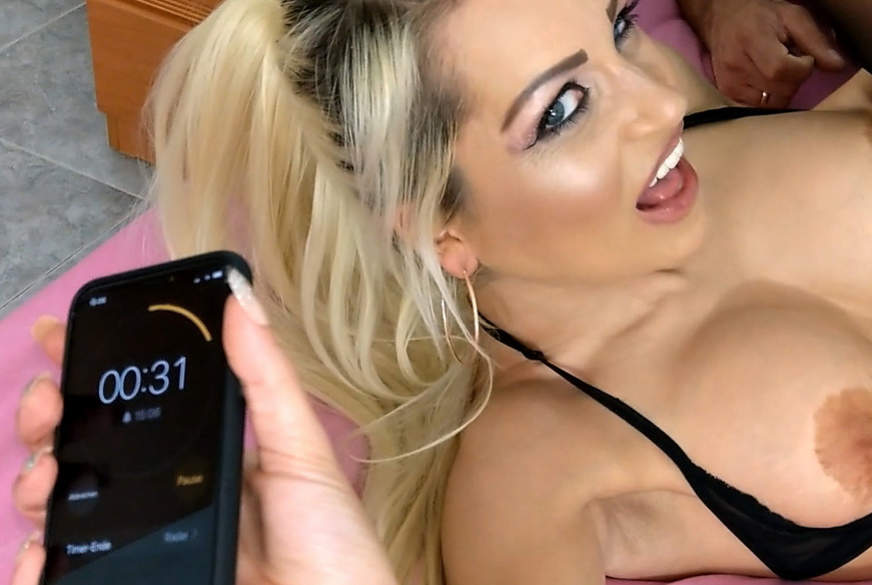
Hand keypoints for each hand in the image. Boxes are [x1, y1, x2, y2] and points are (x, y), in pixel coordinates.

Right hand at [12, 291, 396, 584]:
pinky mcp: (137, 579)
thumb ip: (267, 380)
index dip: (94, 371)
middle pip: (91, 451)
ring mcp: (152, 542)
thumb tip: (240, 298)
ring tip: (41, 481)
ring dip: (37, 486)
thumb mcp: (299, 451)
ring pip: (69, 507)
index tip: (59, 335)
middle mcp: (173, 494)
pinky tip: (35, 552)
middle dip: (52, 422)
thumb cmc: (329, 542)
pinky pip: (73, 572)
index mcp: (208, 456)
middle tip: (44, 410)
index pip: (141, 405)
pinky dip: (38, 563)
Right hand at [686, 0, 845, 106]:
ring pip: (771, 102)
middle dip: (795, 79)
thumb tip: (837, 66)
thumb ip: (816, 41)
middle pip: (779, 90)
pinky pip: (758, 106)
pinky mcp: (727, 92)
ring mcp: (729, 82)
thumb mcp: (793, 17)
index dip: (801, 68)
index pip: (782, 70)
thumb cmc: (761, 16)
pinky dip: (768, 96)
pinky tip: (765, 79)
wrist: (723, 18)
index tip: (804, 57)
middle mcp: (736, 65)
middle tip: (790, 62)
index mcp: (752, 40)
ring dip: (782, 90)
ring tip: (776, 70)